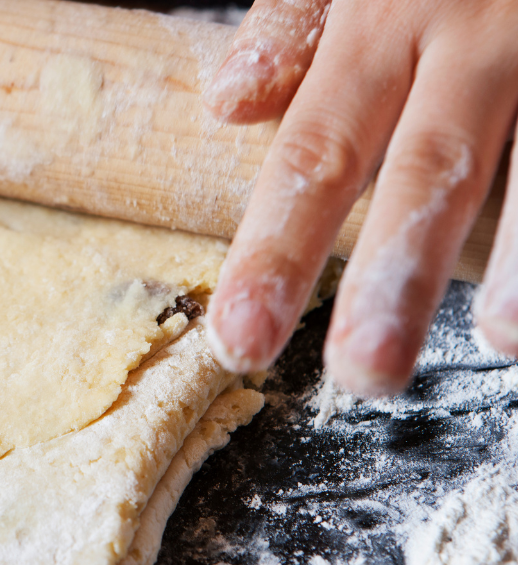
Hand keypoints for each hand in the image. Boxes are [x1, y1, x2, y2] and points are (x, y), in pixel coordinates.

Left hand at [202, 0, 517, 395]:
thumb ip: (298, 21)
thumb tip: (228, 104)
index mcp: (378, 21)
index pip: (313, 156)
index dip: (275, 253)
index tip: (243, 342)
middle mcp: (469, 38)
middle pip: (426, 170)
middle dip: (394, 276)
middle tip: (366, 374)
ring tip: (504, 338)